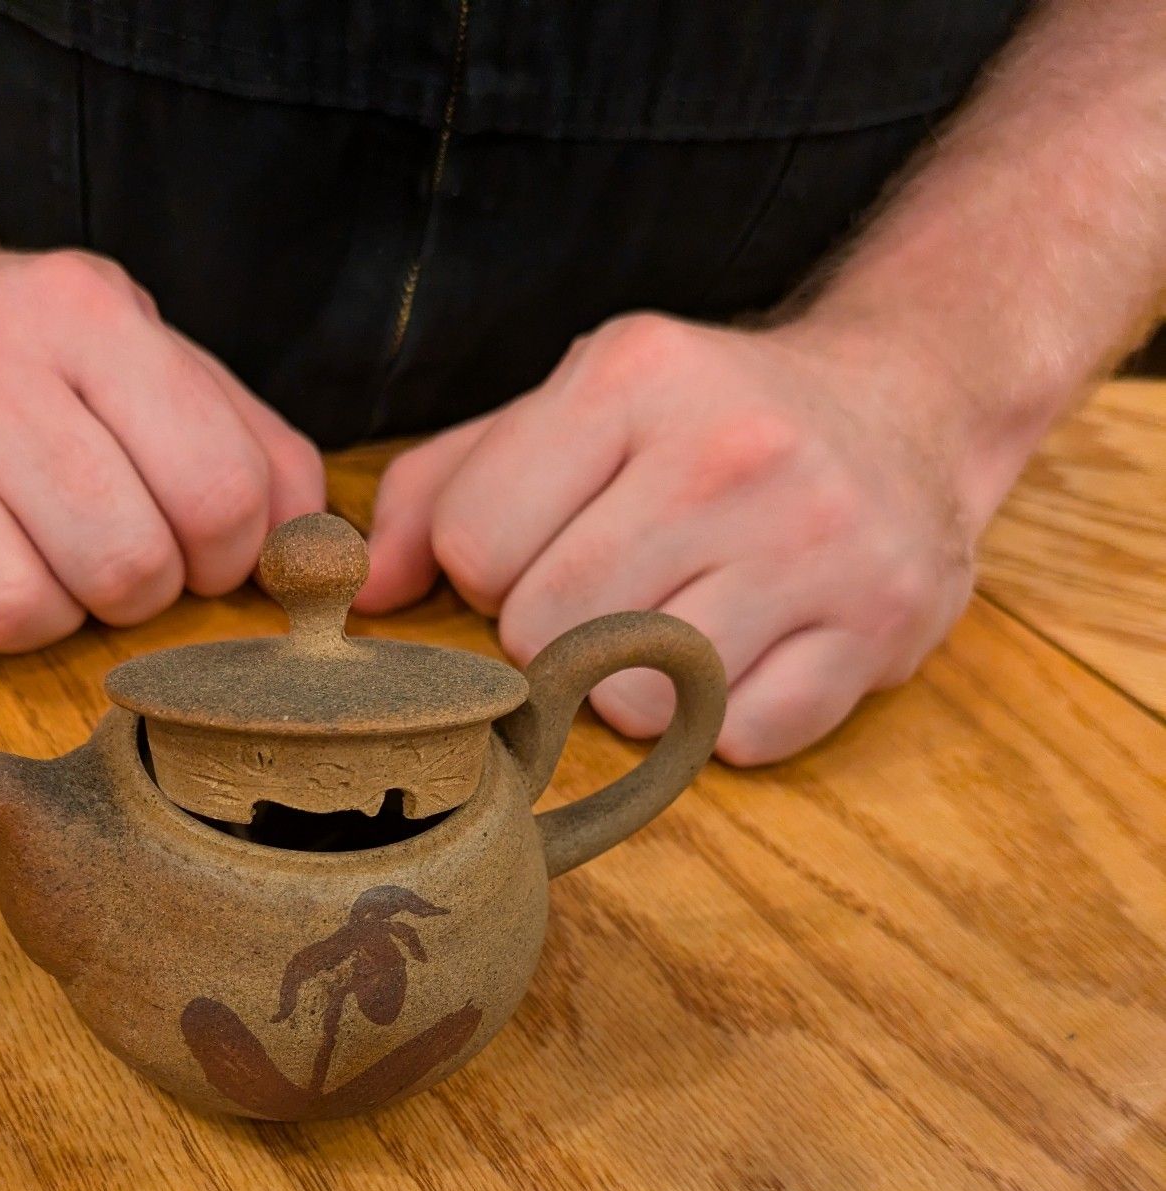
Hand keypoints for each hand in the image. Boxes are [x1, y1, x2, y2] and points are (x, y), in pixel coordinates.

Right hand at [0, 233, 324, 660]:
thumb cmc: (30, 369)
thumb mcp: (154, 366)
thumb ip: (256, 452)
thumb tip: (318, 558)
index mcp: (82, 310)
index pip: (220, 496)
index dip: (225, 557)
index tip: (192, 548)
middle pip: (120, 565)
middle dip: (130, 593)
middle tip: (97, 562)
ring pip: (7, 611)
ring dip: (31, 618)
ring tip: (13, 562)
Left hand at [360, 313, 988, 763]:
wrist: (907, 406)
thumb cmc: (704, 423)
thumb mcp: (575, 413)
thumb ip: (446, 487)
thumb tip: (357, 587)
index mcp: (635, 377)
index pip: (476, 546)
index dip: (493, 571)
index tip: (549, 548)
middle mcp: (732, 451)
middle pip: (547, 634)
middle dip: (559, 637)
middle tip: (618, 595)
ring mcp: (817, 543)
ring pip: (639, 702)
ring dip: (641, 688)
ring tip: (685, 621)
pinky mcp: (878, 625)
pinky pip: (739, 739)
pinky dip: (729, 721)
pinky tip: (754, 651)